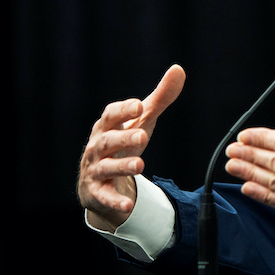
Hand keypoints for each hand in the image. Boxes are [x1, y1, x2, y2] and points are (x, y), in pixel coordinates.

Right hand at [78, 64, 185, 230]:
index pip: (111, 114)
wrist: (100, 178)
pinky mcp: (98, 191)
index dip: (123, 110)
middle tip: (142, 136)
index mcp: (107, 126)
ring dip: (122, 166)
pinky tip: (128, 205)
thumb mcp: (142, 120)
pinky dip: (115, 200)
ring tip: (140, 165)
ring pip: (106, 167)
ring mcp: (96, 169)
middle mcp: (98, 146)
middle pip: (108, 140)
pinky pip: (105, 196)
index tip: (139, 105)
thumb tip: (178, 69)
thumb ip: (160, 97)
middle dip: (124, 138)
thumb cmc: (123, 141)